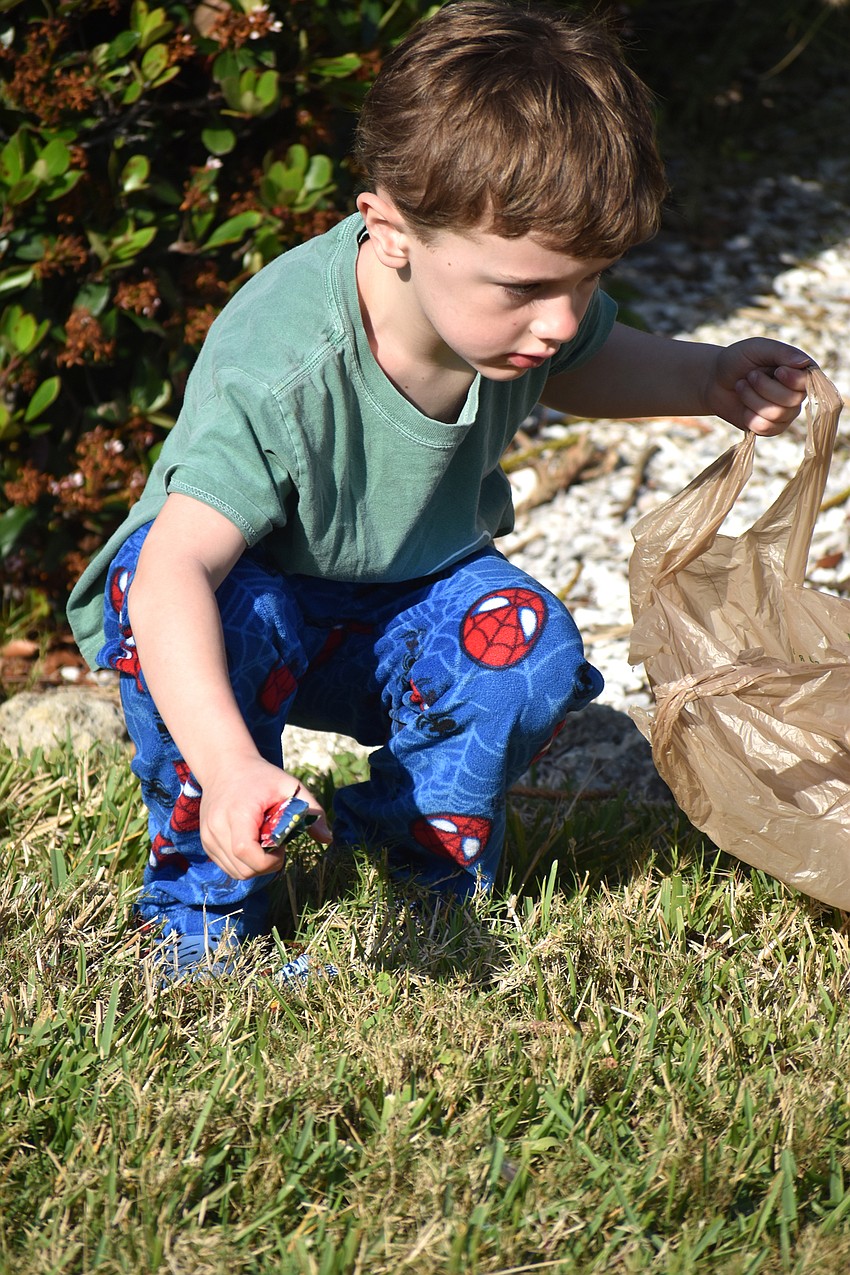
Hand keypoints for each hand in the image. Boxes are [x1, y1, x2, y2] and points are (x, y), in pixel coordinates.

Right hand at [198, 753, 330, 880]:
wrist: (226, 766)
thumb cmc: (261, 777)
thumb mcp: (291, 787)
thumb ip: (312, 811)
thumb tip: (328, 839)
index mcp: (238, 813)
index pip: (246, 852)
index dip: (268, 862)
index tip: (282, 850)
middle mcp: (217, 827)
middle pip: (242, 868)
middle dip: (265, 867)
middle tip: (277, 846)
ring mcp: (208, 836)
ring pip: (234, 872)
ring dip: (254, 867)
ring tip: (265, 844)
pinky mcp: (206, 842)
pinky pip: (226, 866)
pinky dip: (243, 864)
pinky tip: (253, 845)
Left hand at [708, 338, 813, 435]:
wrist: (714, 381)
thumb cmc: (737, 360)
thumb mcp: (758, 348)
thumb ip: (782, 352)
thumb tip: (804, 362)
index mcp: (799, 372)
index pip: (809, 382)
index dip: (793, 380)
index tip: (777, 371)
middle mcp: (797, 394)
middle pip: (792, 400)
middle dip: (764, 387)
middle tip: (750, 376)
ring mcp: (785, 413)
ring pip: (776, 414)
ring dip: (752, 399)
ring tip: (742, 387)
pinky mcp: (770, 428)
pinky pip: (765, 428)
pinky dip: (749, 416)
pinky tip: (743, 406)